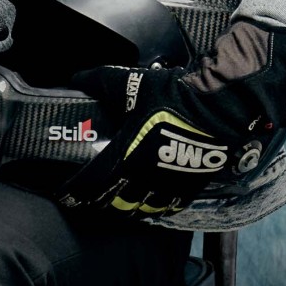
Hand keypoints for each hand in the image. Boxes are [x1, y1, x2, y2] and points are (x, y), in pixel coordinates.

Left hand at [65, 20, 285, 217]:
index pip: (90, 185)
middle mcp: (144, 178)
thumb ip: (100, 81)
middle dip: (100, 204)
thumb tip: (76, 76)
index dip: (74, 193)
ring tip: (119, 206)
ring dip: (127, 209)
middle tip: (90, 201)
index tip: (64, 196)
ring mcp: (168, 185)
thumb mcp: (132, 83)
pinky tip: (152, 206)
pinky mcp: (191, 186)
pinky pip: (169, 206)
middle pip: (114, 203)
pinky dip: (157, 208)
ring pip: (141, 209)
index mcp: (125, 157)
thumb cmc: (174, 96)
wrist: (221, 106)